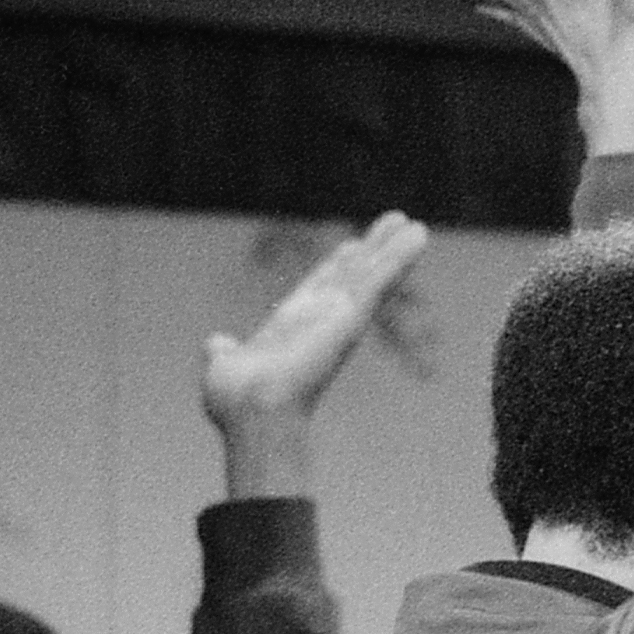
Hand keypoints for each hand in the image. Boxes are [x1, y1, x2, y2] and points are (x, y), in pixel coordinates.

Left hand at [203, 212, 428, 434]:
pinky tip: (418, 234)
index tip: (353, 245)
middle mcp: (323, 319)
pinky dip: (399, 256)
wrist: (255, 411)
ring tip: (414, 225)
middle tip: (395, 222)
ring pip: (373, 274)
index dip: (337, 265)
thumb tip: (215, 345)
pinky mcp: (353, 315)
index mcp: (295, 325)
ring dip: (393, 248)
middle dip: (373, 249)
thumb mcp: (225, 365)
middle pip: (354, 275)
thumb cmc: (238, 400)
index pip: (321, 287)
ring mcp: (341, 316)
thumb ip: (224, 351)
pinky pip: (380, 279)